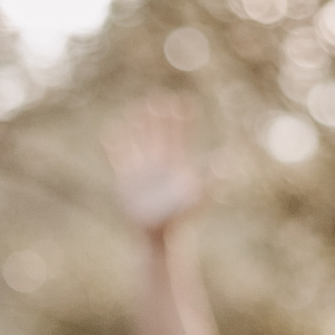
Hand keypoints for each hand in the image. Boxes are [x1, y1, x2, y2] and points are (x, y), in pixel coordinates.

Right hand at [103, 95, 205, 233]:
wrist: (156, 235)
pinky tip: (109, 131)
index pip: (181, 136)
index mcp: (177, 165)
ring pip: (140, 141)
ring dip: (139, 126)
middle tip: (160, 99)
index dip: (184, 120)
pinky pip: (118, 157)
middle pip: (160, 134)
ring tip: (137, 109)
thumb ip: (210, 178)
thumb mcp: (196, 196)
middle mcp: (160, 163)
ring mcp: (142, 169)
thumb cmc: (178, 218)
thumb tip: (226, 160)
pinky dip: (113, 145)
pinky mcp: (126, 178)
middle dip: (160, 118)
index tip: (185, 102)